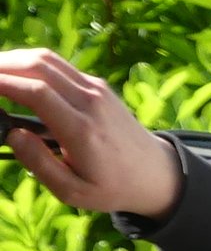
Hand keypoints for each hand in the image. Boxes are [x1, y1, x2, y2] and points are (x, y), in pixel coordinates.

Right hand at [0, 49, 179, 218]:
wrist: (156, 174)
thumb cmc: (112, 187)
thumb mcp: (74, 191)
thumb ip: (40, 164)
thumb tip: (13, 134)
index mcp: (83, 130)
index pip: (37, 93)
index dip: (4, 82)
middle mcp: (91, 103)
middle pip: (39, 67)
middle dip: (2, 65)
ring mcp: (97, 91)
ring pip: (48, 60)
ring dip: (14, 59)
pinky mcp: (98, 87)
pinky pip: (59, 66)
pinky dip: (32, 64)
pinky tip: (15, 75)